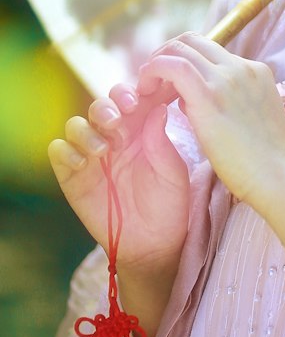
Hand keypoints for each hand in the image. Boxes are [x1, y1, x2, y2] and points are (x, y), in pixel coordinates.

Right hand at [48, 81, 190, 275]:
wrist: (153, 243)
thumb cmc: (168, 204)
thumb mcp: (173, 172)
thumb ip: (162, 142)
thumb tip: (158, 108)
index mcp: (141, 129)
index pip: (131, 99)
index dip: (134, 92)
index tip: (143, 97)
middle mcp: (114, 137)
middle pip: (101, 106)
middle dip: (108, 106)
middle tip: (120, 119)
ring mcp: (91, 155)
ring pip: (77, 124)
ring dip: (87, 129)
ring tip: (104, 148)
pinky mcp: (73, 175)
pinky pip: (59, 151)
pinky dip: (67, 150)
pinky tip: (84, 162)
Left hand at [135, 33, 284, 208]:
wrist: (278, 177)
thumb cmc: (266, 161)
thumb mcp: (252, 120)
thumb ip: (226, 103)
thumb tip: (186, 98)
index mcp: (256, 72)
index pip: (211, 50)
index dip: (185, 60)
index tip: (170, 81)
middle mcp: (241, 67)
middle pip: (193, 40)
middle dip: (166, 53)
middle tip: (152, 79)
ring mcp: (227, 78)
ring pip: (180, 48)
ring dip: (157, 62)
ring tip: (144, 87)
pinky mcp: (209, 95)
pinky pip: (172, 66)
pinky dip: (153, 70)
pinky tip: (143, 89)